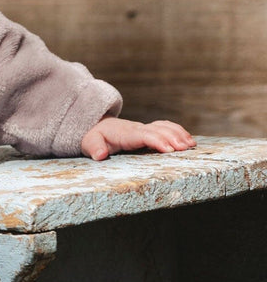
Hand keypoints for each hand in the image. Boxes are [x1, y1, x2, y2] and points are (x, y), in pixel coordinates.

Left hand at [80, 117, 195, 161]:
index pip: (144, 135)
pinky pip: (166, 127)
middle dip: (173, 138)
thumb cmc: (95, 137)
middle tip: (186, 148)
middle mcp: (138, 128)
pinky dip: (178, 131)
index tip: (169, 149)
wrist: (96, 126)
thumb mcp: (89, 143)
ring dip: (179, 134)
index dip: (157, 141)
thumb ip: (94, 148)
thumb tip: (100, 155)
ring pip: (165, 127)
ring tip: (191, 145)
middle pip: (159, 130)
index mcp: (125, 133)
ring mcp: (144, 128)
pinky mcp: (149, 130)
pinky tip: (188, 140)